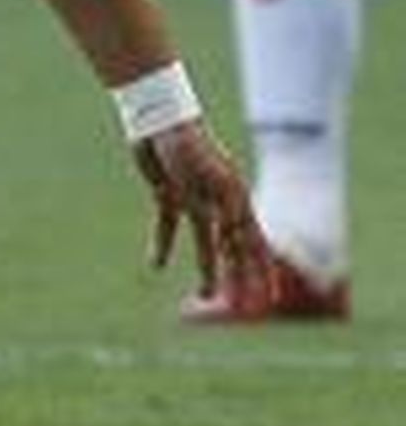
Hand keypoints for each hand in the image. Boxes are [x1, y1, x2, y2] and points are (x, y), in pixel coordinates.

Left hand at [129, 117, 273, 302]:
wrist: (159, 116)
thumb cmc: (189, 141)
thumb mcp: (213, 176)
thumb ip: (226, 206)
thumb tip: (236, 241)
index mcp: (236, 199)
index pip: (254, 245)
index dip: (263, 273)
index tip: (269, 300)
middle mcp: (219, 201)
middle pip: (234, 249)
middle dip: (241, 278)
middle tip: (244, 309)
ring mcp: (195, 198)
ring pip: (205, 243)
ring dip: (206, 269)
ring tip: (204, 296)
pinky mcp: (169, 194)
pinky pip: (167, 226)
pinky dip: (162, 245)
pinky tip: (156, 266)